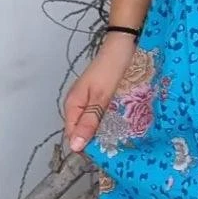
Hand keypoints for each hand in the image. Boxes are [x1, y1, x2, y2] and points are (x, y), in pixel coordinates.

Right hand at [62, 34, 137, 153]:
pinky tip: (123, 125)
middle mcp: (78, 105)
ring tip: (122, 139)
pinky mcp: (102, 98)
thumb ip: (88, 121)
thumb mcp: (100, 98)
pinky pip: (103, 115)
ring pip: (94, 124)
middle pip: (83, 131)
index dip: (86, 146)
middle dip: (97, 139)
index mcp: (72, 105)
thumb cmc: (112, 68)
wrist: (124, 45)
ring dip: (106, 131)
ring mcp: (90, 101)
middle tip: (116, 147)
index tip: (104, 153)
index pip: (72, 135)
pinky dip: (111, 121)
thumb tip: (75, 147)